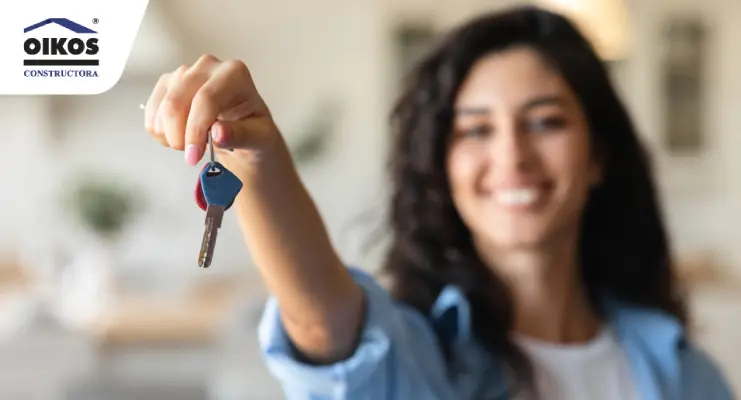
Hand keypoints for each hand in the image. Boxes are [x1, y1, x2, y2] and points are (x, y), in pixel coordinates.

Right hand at [144, 54, 279, 167]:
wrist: (244, 131)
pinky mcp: (167, 84)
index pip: (206, 99)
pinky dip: (161, 132)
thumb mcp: (260, 139)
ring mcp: (184, 73)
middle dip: (179, 135)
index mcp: (234, 73)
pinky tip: (180, 137)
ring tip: (192, 145)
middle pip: (177, 102)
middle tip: (192, 156)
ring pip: (162, 107)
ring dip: (170, 135)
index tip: (193, 156)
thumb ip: (242, 135)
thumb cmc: (255, 132)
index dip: (195, 130)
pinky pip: (152, 111)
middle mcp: (207, 66)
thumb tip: (219, 133)